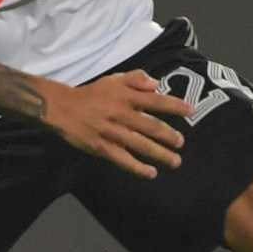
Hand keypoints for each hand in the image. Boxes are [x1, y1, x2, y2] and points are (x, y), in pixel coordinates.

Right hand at [44, 71, 191, 178]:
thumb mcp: (113, 79)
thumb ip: (136, 79)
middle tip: (181, 142)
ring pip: (140, 144)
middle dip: (169, 135)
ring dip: (159, 153)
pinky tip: (150, 173)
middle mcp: (121, 114)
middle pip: (151, 126)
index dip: (174, 106)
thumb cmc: (91, 94)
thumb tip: (157, 84)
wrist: (62, 108)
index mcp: (125, 96)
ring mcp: (112, 132)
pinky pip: (123, 159)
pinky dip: (137, 167)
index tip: (190, 111)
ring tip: (175, 161)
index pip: (155, 100)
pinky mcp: (102, 147)